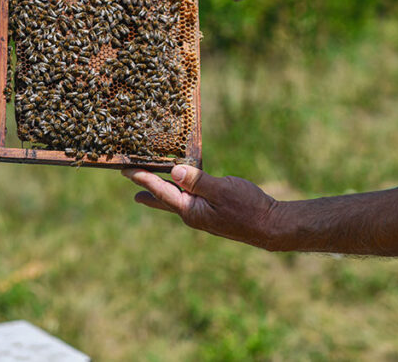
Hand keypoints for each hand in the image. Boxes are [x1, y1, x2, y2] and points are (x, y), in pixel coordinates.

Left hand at [122, 165, 282, 249]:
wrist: (270, 227)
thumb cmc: (248, 207)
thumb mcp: (221, 189)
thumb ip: (197, 181)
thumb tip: (174, 171)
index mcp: (191, 210)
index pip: (161, 192)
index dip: (144, 179)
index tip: (126, 170)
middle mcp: (193, 215)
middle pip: (163, 200)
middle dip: (147, 191)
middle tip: (130, 186)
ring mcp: (202, 215)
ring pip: (176, 200)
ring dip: (161, 191)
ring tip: (148, 187)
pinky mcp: (212, 213)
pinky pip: (189, 199)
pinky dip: (179, 190)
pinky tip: (181, 187)